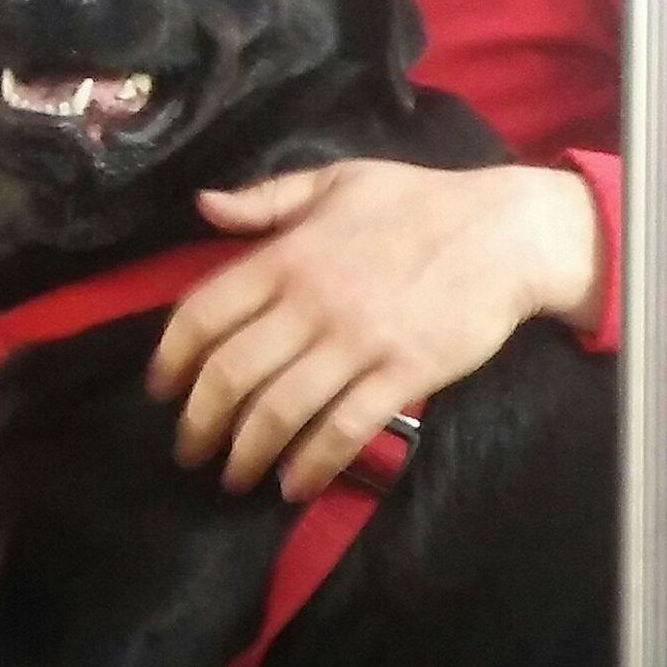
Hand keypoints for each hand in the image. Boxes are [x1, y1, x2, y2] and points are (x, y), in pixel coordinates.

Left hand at [147, 159, 602, 500]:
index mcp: (288, 254)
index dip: (172, 357)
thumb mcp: (336, 181)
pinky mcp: (402, 374)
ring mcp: (358, 341)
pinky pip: (344, 429)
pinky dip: (311, 464)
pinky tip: (292, 485)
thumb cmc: (417, 202)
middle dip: (200, 422)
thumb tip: (203, 206)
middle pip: (231, 373)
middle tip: (190, 449)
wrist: (505, 232)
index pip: (204, 312)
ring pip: (279, 410)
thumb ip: (266, 199)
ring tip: (233, 477)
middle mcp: (312, 301)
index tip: (161, 388)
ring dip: (246, 453)